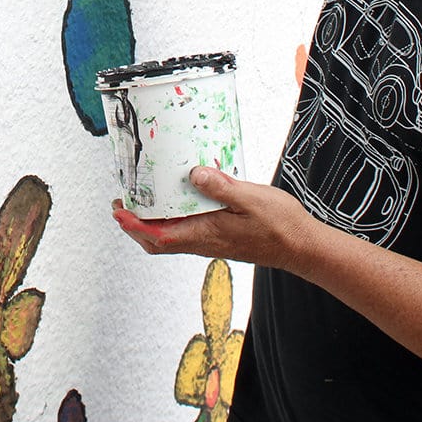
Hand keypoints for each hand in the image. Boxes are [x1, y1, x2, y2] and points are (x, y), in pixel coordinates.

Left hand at [112, 166, 315, 272]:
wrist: (303, 247)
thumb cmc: (281, 226)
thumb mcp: (251, 199)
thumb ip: (221, 188)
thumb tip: (194, 174)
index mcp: (206, 235)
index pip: (159, 236)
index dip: (135, 225)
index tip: (118, 210)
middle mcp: (204, 242)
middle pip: (158, 241)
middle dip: (135, 225)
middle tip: (123, 202)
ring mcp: (211, 242)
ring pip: (171, 237)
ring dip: (152, 222)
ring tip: (143, 199)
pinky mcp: (219, 237)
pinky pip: (187, 231)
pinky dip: (173, 219)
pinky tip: (177, 200)